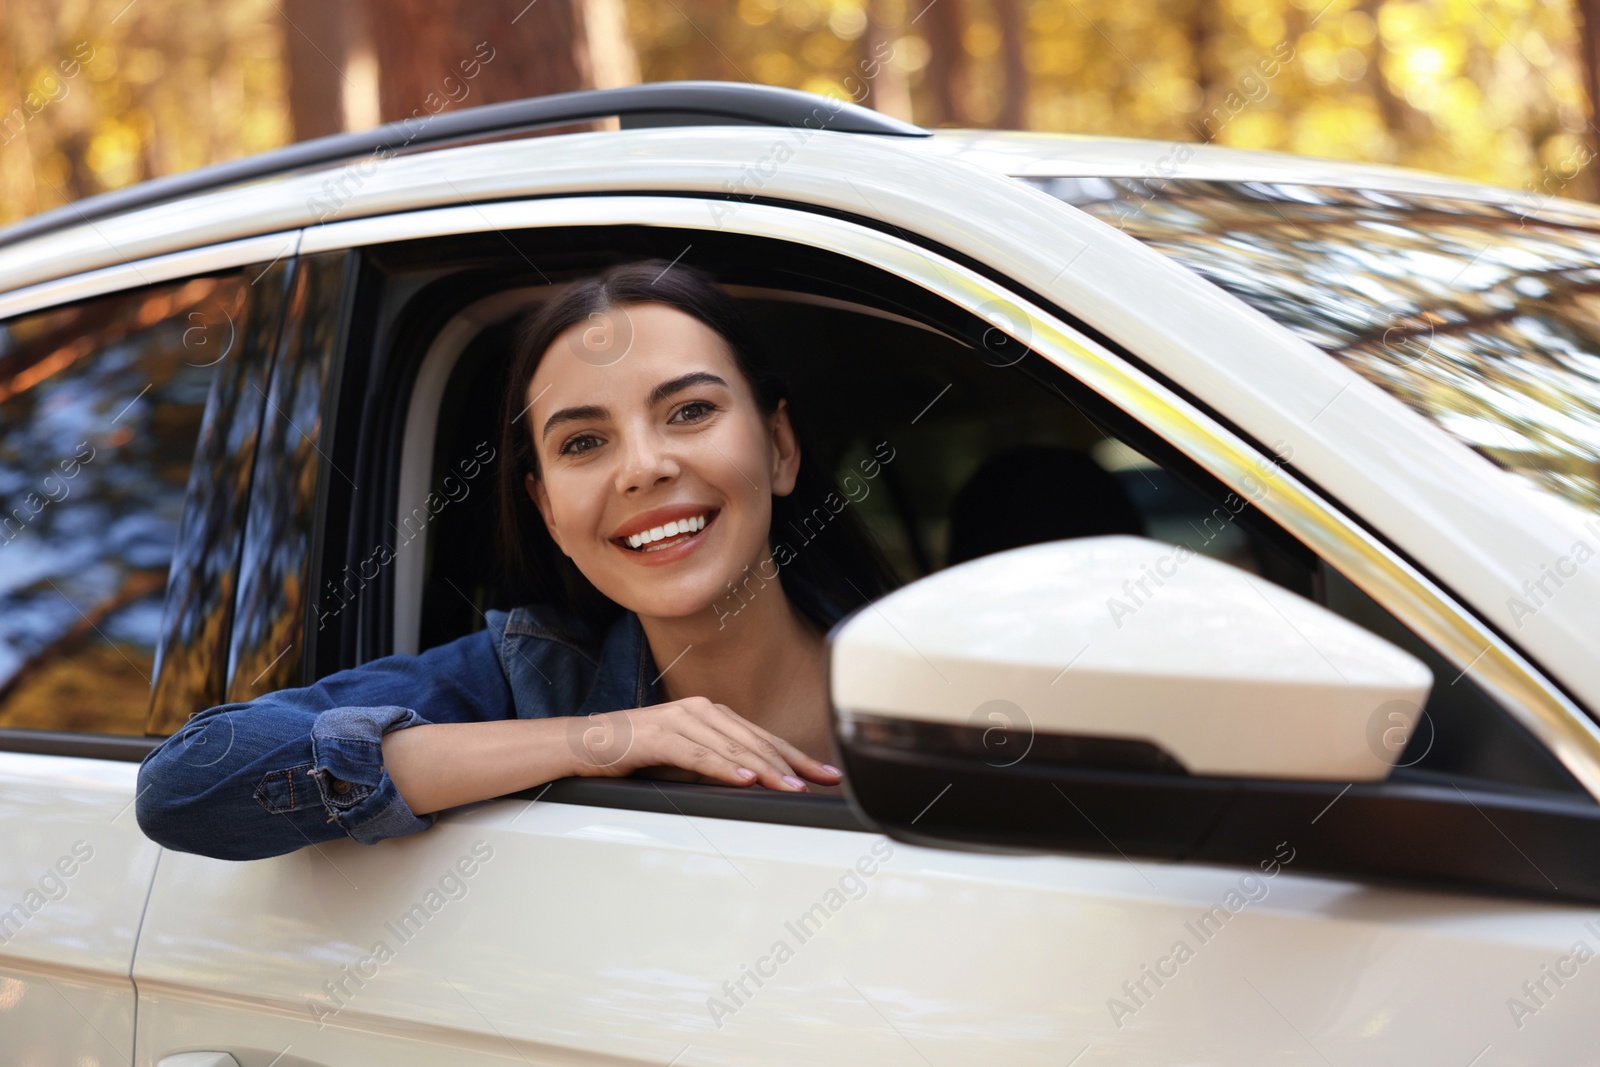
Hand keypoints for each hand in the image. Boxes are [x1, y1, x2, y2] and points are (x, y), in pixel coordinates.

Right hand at [564, 697, 842, 792]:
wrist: (586, 743)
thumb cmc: (636, 753)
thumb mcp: (686, 761)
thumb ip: (717, 766)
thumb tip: (755, 786)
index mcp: (711, 714)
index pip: (763, 737)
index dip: (797, 756)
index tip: (824, 774)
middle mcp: (700, 710)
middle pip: (756, 740)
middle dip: (792, 763)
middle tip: (820, 782)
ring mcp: (681, 719)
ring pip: (733, 746)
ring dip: (765, 768)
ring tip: (790, 786)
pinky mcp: (660, 735)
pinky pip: (698, 753)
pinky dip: (723, 766)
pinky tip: (743, 779)